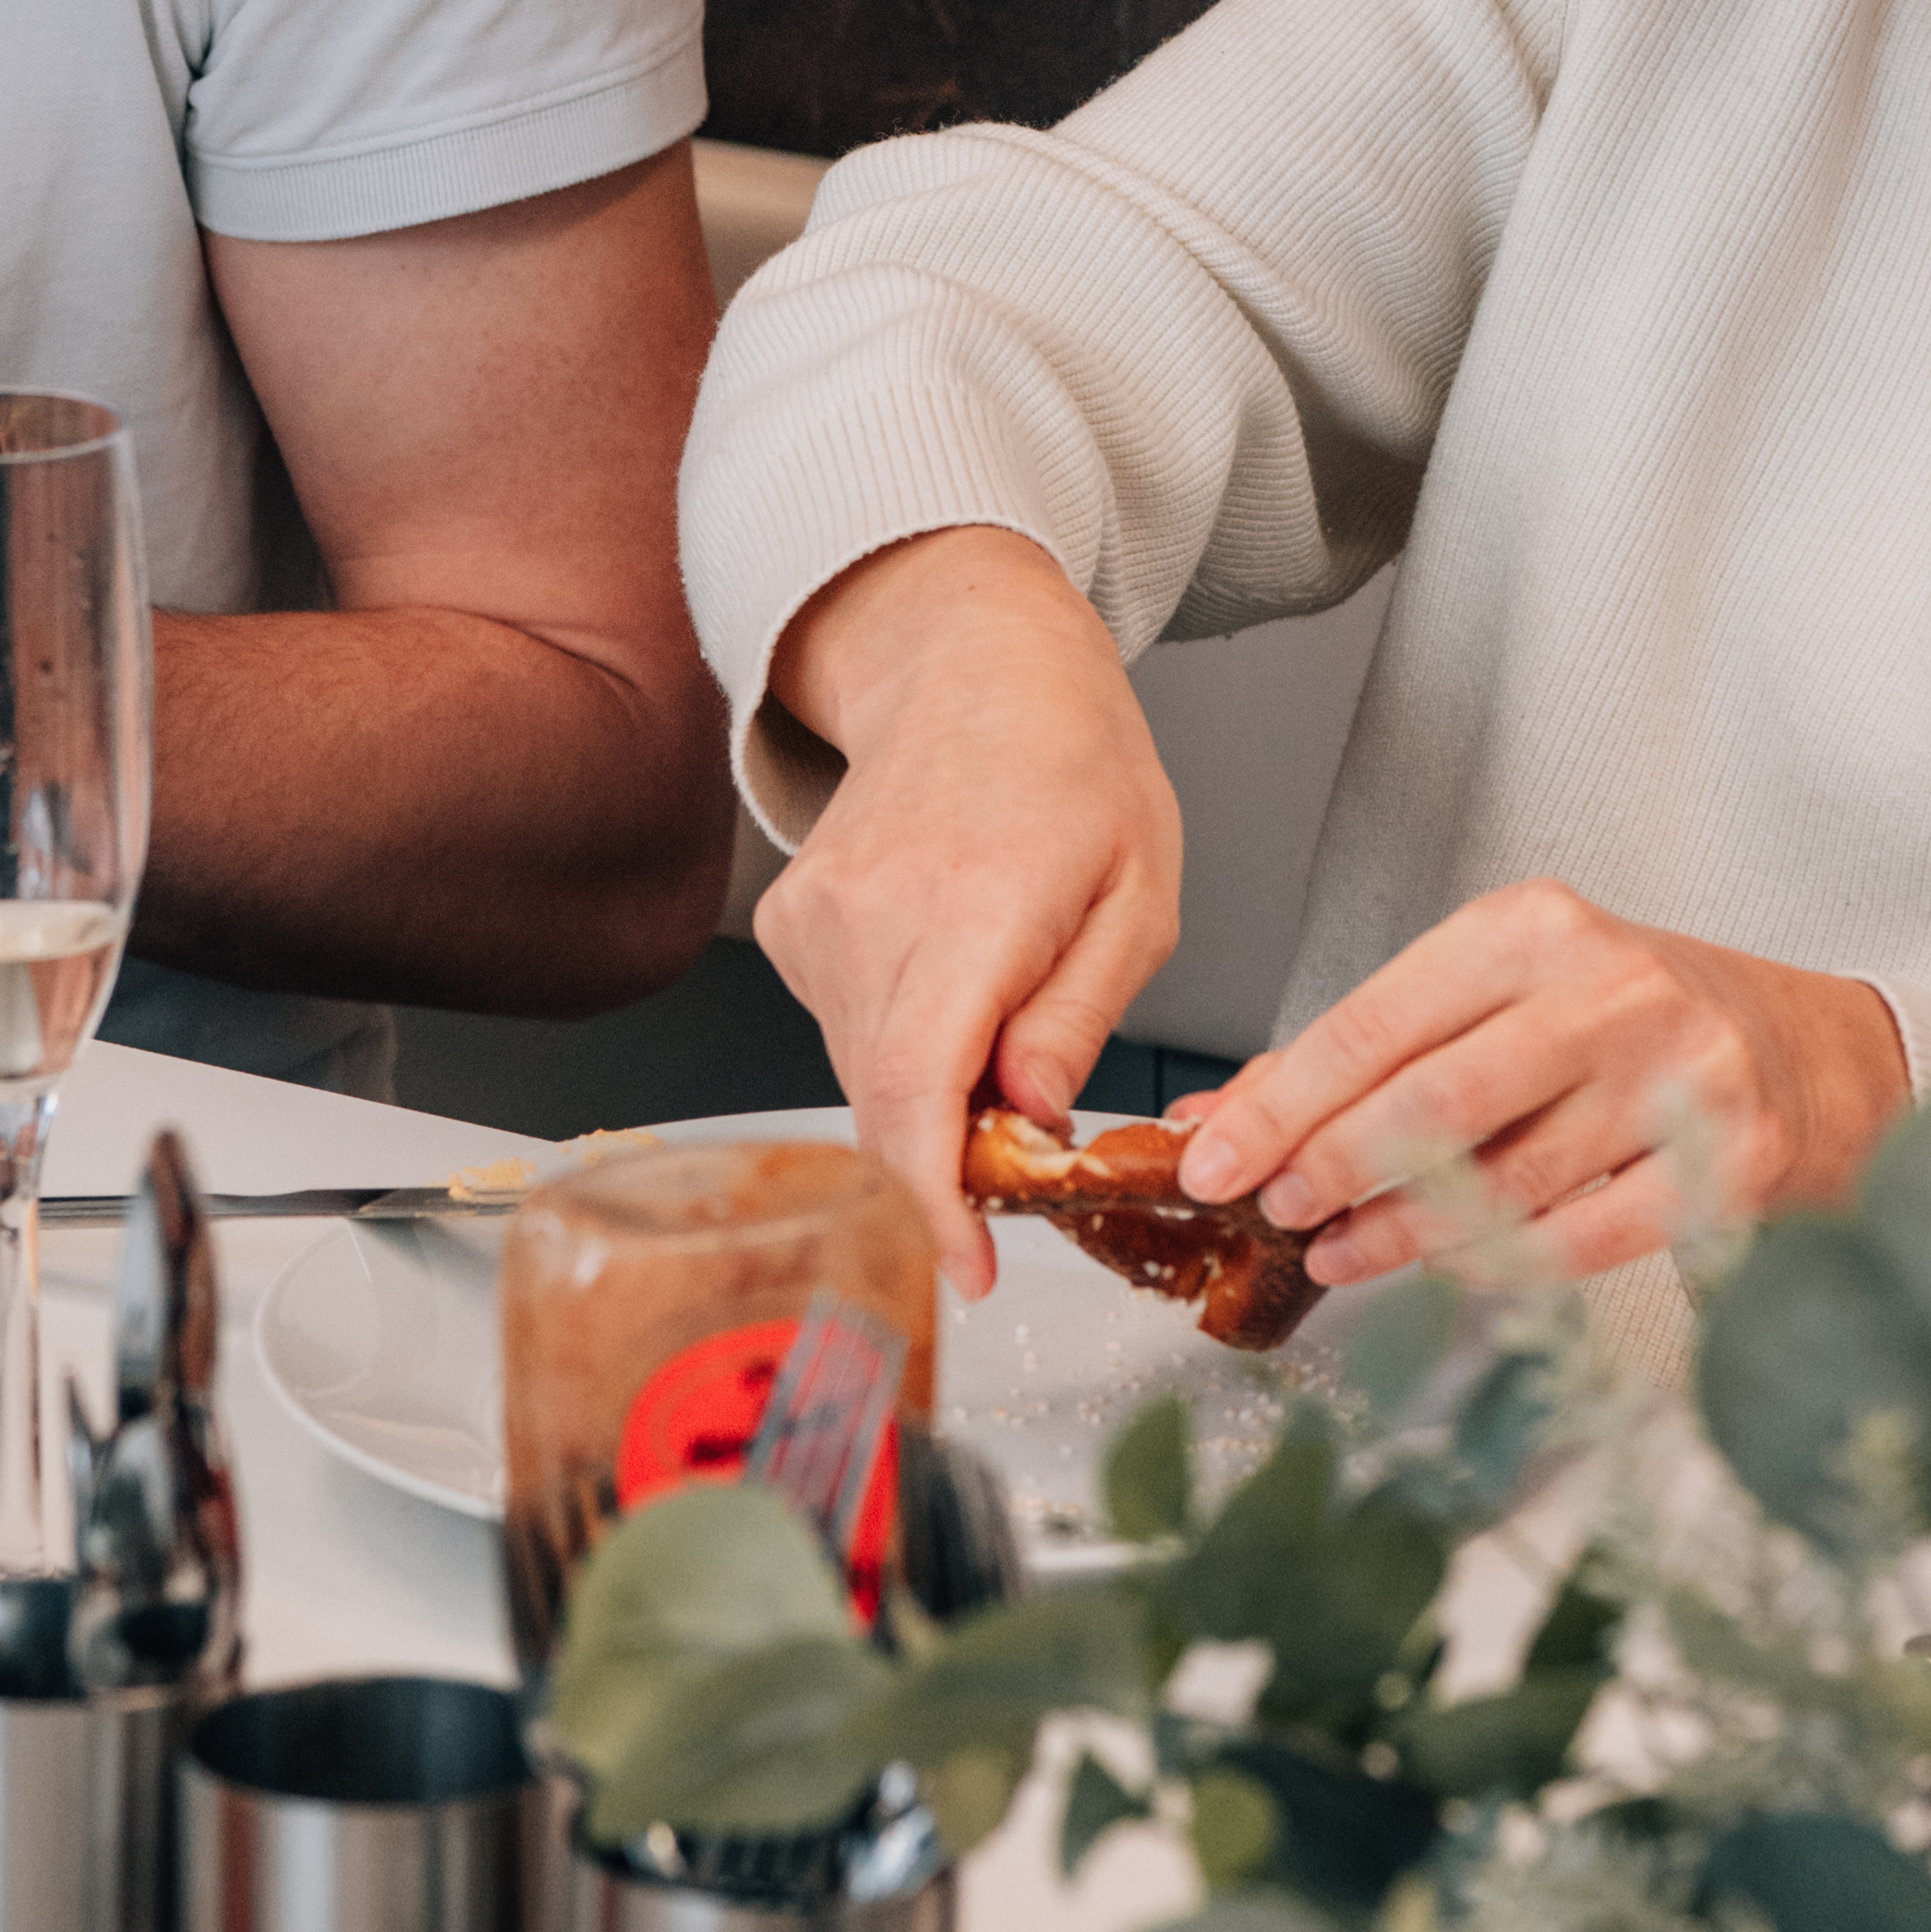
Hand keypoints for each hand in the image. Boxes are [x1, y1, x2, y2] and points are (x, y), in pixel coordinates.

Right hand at [756, 537, 1187, 1282]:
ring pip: (867, 1078)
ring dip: (937, 1095)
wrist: (970, 661)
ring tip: (1006, 1017)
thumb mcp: (1141, 893)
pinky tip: (951, 978)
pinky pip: (846, 1035)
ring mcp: (816, 921)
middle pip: (889, 1104)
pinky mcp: (789, 930)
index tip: (968, 1270)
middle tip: (1032, 1151)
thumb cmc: (1072, 763)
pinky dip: (904, 1047)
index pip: (920, 1088)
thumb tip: (1028, 1120)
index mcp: (977, 901)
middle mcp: (875, 912)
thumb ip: (1081, 1016)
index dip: (935, 1201)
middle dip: (958, 1161)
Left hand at [1169, 887, 1904, 1290]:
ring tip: (1338, 1255)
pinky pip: (1583, 1236)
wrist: (1811, 1056)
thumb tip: (1217, 1120)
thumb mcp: (1501, 1000)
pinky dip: (1501, 1262)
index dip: (1282, 1101)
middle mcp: (1609, 989)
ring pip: (1506, 1178)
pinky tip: (1449, 1268)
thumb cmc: (1630, 1024)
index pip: (1376, 1021)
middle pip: (1436, 1099)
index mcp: (1532, 929)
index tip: (1212, 1161)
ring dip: (1404, 1230)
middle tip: (1271, 1211)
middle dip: (1333, 1164)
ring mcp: (1677, 1076)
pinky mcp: (1727, 1161)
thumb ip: (1366, 1057)